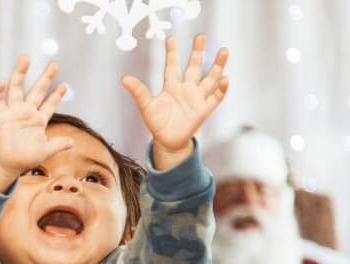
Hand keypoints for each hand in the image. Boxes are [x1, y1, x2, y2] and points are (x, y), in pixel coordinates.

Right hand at [0, 55, 71, 192]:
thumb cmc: (26, 158)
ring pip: (17, 88)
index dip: (56, 95)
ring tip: (25, 58)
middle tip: (54, 64)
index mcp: (39, 120)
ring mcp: (14, 113)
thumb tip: (72, 142)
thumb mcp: (45, 152)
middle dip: (45, 78)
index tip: (64, 85)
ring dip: (20, 74)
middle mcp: (27, 112)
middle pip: (37, 90)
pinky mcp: (2, 117)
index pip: (49, 104)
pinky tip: (2, 82)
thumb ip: (57, 145)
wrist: (9, 164)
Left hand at [122, 34, 229, 168]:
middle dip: (198, 52)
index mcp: (171, 86)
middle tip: (201, 36)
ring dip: (217, 66)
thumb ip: (139, 92)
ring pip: (210, 78)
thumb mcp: (146, 107)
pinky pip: (215, 98)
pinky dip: (221, 89)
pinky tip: (225, 79)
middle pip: (194, 67)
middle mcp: (186, 89)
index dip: (171, 53)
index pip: (172, 66)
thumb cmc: (157, 123)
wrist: (167, 141)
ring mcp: (197, 98)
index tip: (171, 39)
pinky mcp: (204, 110)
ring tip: (224, 51)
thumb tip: (124, 78)